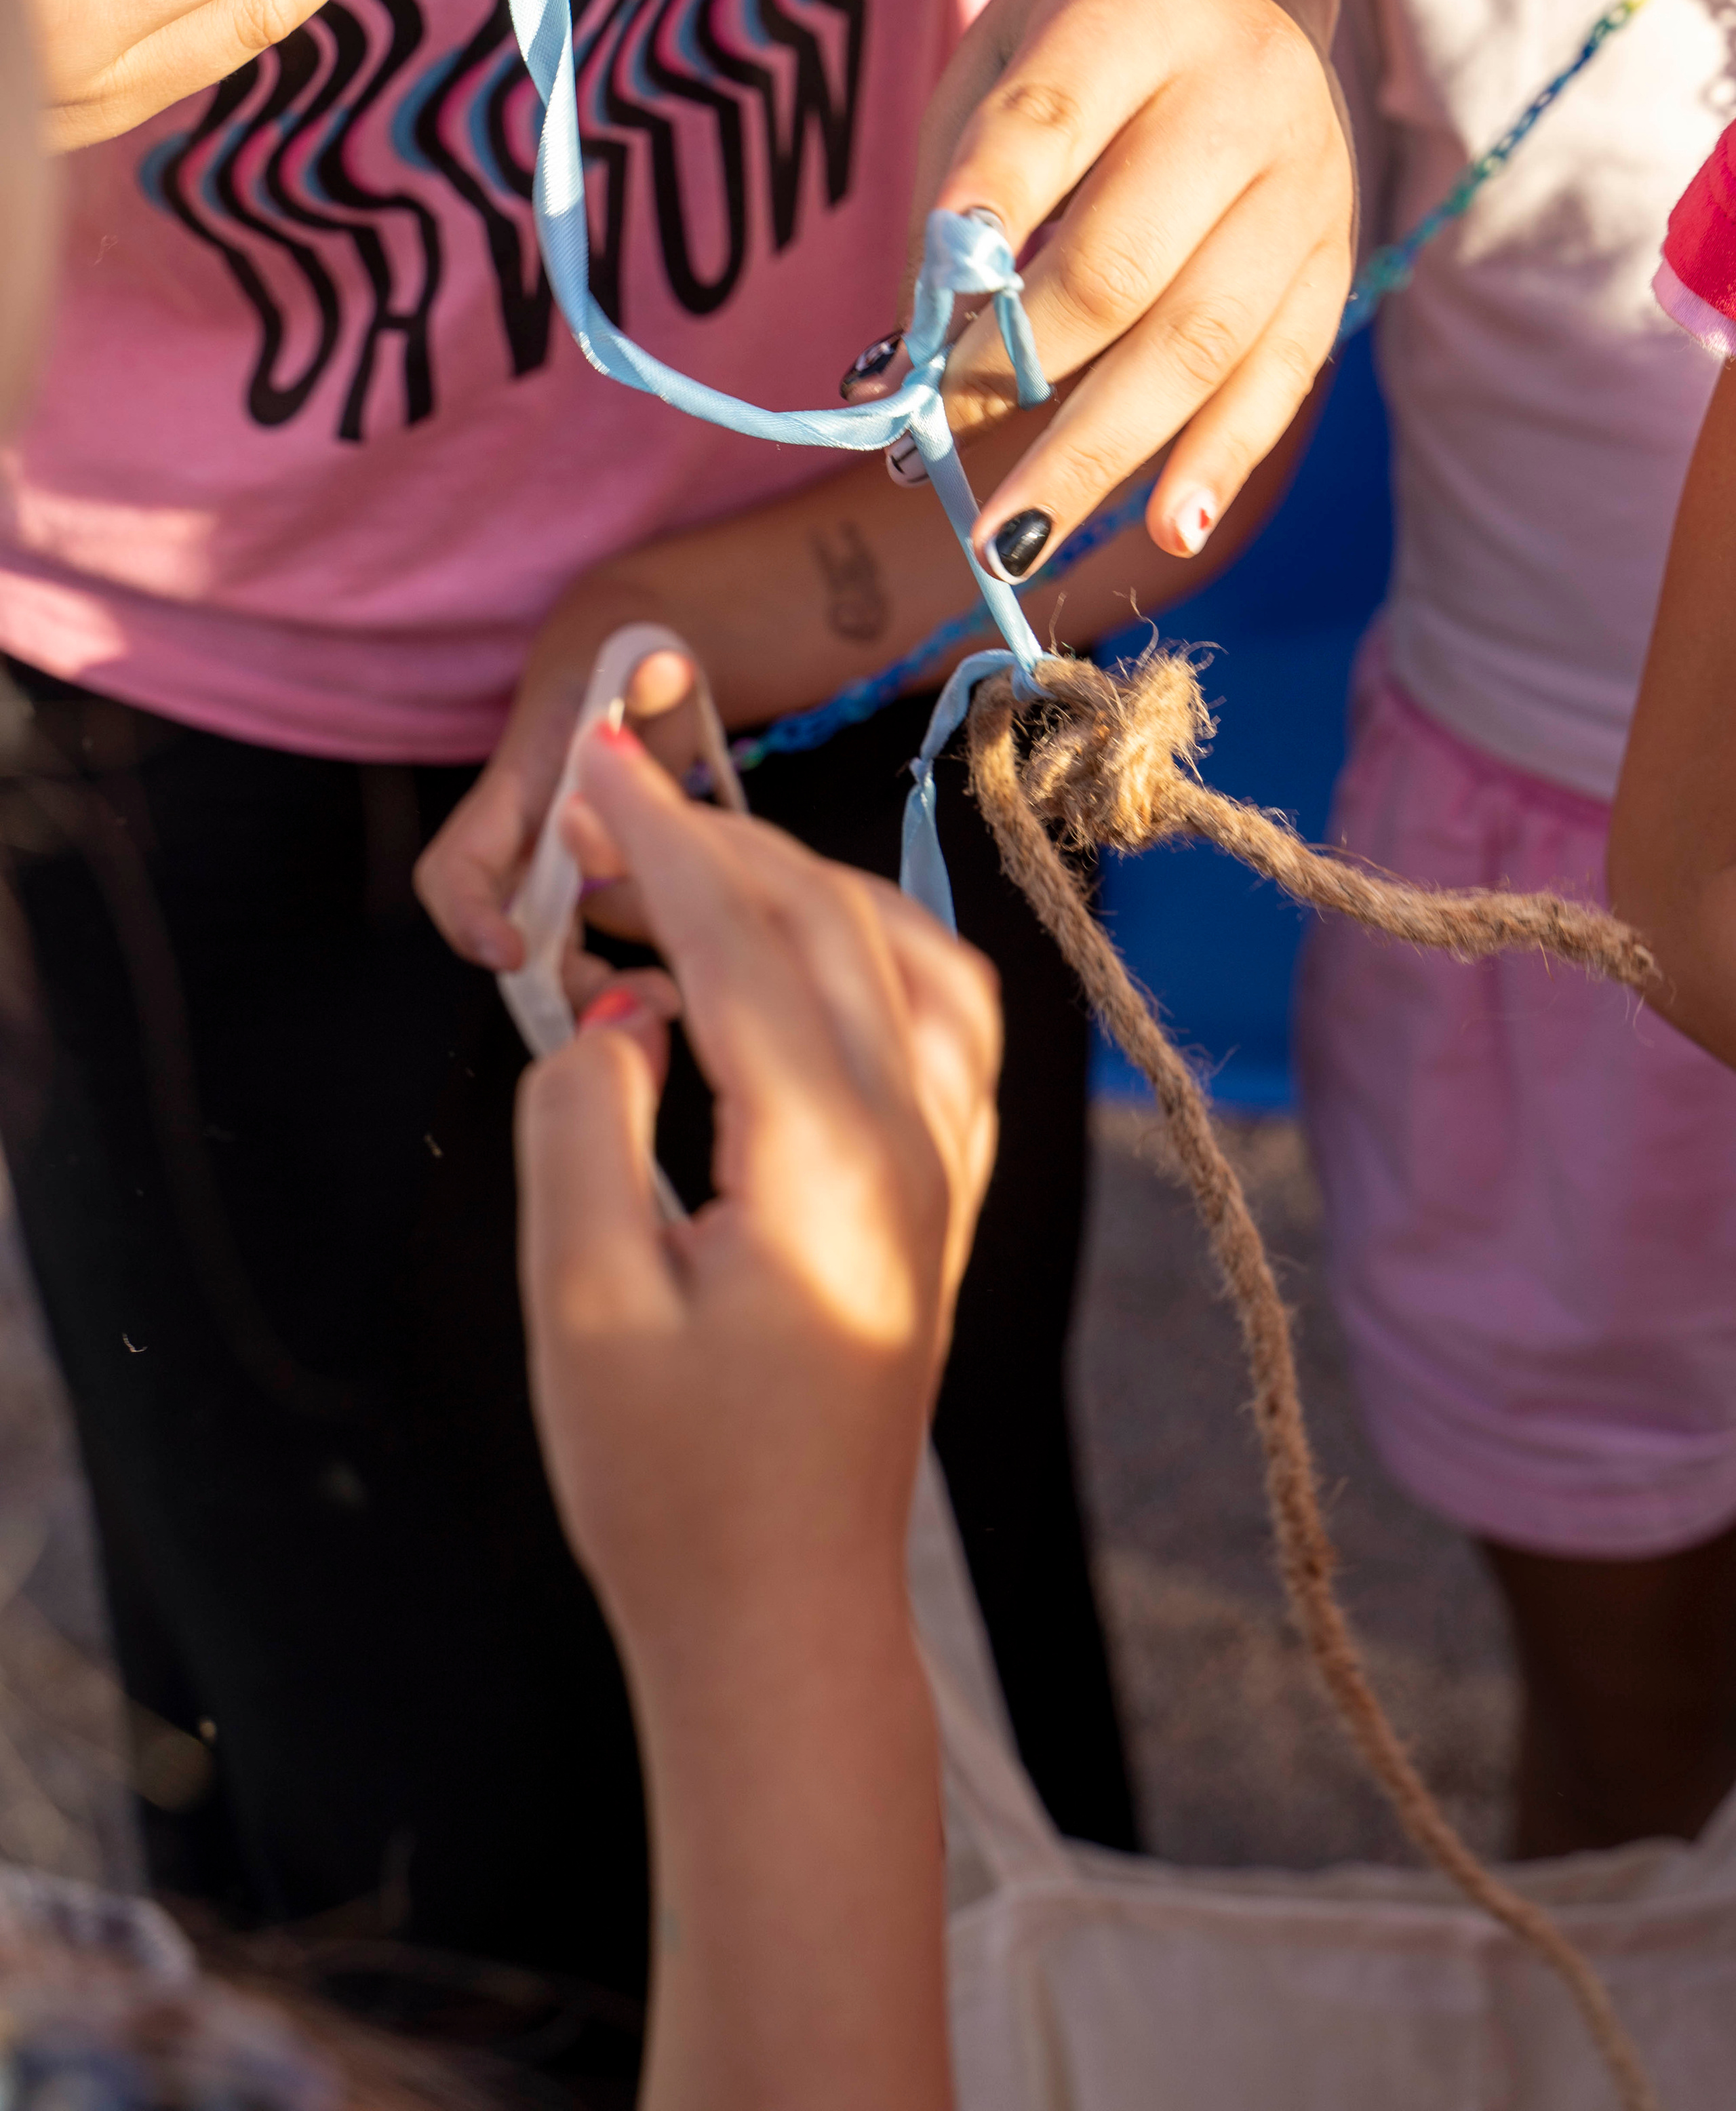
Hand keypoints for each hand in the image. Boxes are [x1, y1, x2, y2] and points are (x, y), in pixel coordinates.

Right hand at [416, 597, 719, 966]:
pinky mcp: (598, 889)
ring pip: (550, 957)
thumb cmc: (635, 661)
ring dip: (592, 988)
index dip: (469, 916)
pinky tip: (681, 985)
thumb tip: (664, 671)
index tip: (509, 953)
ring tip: (663, 1000)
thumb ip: (654, 669)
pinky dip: (624, 975)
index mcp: (519, 791)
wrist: (647, 669)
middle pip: (503, 935)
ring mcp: (559, 870)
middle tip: (617, 1001)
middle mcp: (526, 843)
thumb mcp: (645, 657)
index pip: (457, 867)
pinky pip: (592, 950)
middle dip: (549, 980)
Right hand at [517, 708, 1000, 1654]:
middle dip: (715, 839)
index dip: (659, 838)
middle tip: (606, 807)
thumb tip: (624, 1007)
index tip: (589, 762)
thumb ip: (582, 1124)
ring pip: (906, 953)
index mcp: (827, 1159)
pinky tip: (802, 952)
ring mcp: (948, 1168)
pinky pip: (943, 1018)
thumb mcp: (579, 1306)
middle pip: (828, 923)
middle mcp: (917, 1141)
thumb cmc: (669, 1485)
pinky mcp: (945, 1197)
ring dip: (798, 883)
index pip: (744, 938)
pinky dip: (871, 945)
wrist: (784, 1614)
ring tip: (687, 871)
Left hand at [865, 0, 1351, 578]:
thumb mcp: (992, 68)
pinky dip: (1217, 464)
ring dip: (1095, 456)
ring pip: (1197, 343)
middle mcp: (1239, 93)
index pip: (1047, 126)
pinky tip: (1167, 533)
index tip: (916, 325)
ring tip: (1011, 545)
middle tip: (923, 462)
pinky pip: (1280, 380)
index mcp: (1132, 14)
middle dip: (1013, 382)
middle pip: (1121, 266)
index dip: (984, 220)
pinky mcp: (1336, 260)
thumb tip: (896, 376)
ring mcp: (1304, 184)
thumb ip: (946, 204)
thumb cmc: (1078, 45)